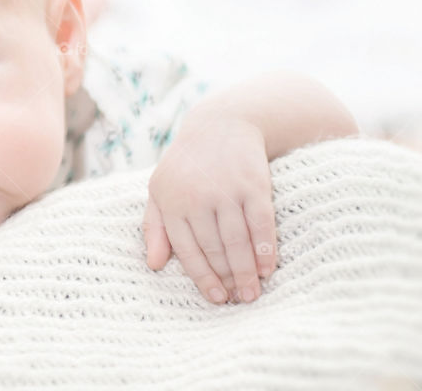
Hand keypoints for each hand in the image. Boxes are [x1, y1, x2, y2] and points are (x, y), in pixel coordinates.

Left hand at [142, 117, 277, 304]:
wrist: (221, 123)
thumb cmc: (186, 165)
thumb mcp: (159, 189)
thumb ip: (153, 226)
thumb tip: (153, 264)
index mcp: (172, 201)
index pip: (188, 250)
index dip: (203, 277)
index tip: (216, 298)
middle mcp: (198, 197)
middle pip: (215, 249)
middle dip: (228, 279)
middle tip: (239, 299)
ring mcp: (226, 190)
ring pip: (237, 242)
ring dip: (247, 272)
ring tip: (253, 293)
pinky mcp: (253, 184)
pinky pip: (261, 225)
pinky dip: (266, 250)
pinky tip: (268, 268)